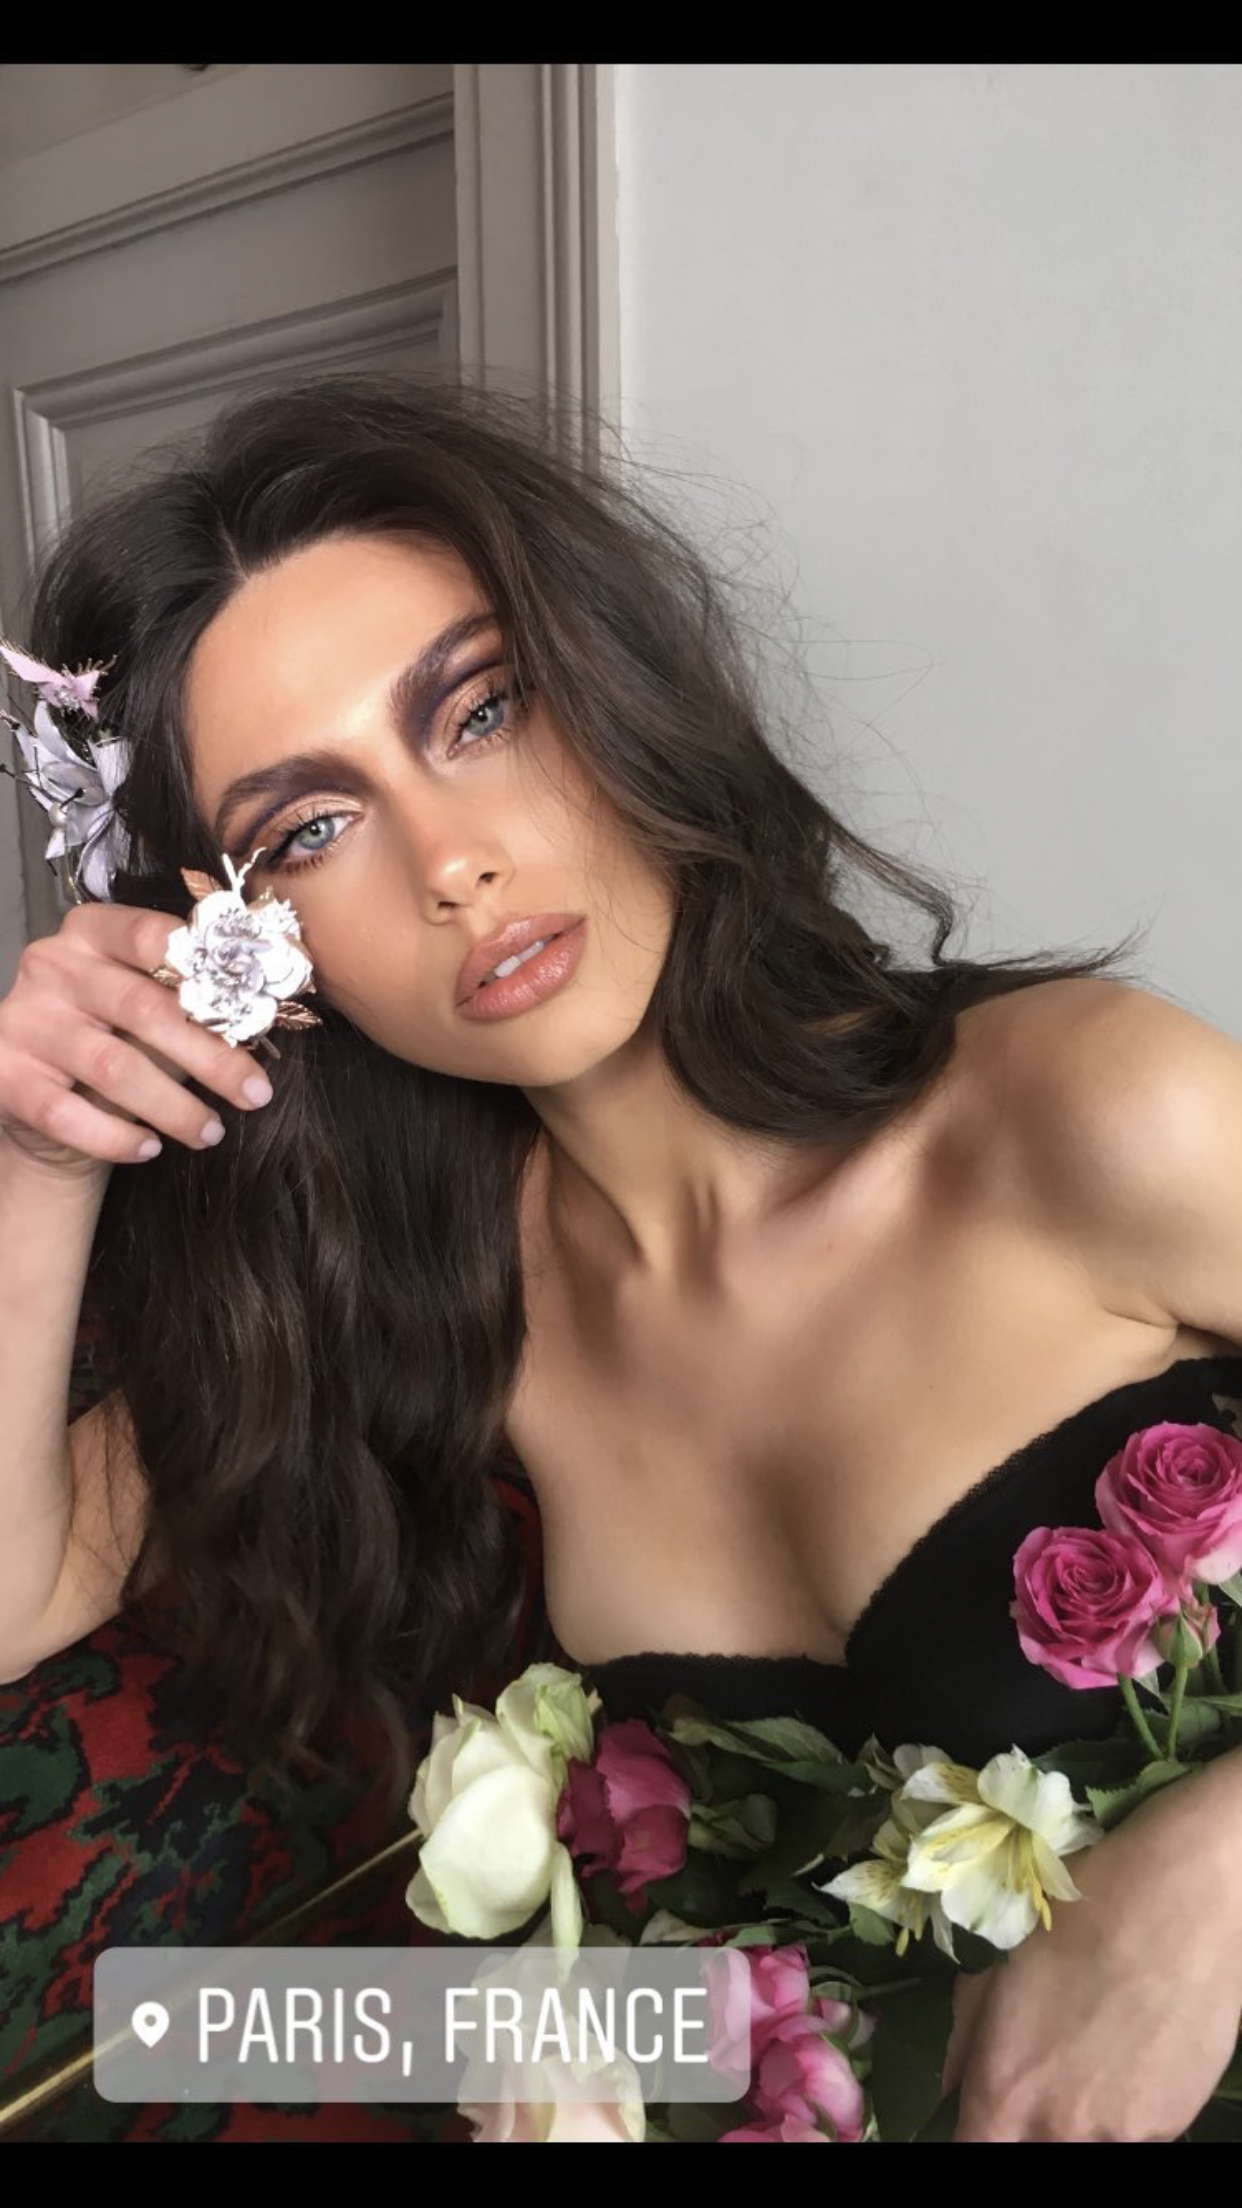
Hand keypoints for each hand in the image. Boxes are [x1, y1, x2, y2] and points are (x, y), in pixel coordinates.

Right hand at [0, 900, 273, 1171]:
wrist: (39, 1089)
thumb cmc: (110, 1036)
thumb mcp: (143, 1003)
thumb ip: (186, 1001)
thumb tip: (258, 1018)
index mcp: (92, 932)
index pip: (150, 935)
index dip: (206, 972)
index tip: (253, 1012)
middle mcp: (53, 966)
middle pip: (144, 1009)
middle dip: (211, 1057)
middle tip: (256, 1093)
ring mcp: (26, 1020)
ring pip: (113, 1068)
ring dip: (174, 1107)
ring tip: (211, 1131)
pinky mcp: (6, 1075)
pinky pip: (68, 1115)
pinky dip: (117, 1137)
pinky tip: (150, 1147)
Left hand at [941, 1772, 1241, 2140]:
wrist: (1178, 1898)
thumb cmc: (1076, 1915)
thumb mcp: (994, 1964)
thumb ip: (964, 2038)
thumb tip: (951, 2086)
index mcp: (1005, 2091)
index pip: (970, 2152)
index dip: (972, 2128)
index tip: (980, 2108)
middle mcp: (1062, 2130)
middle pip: (1030, 2149)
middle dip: (1025, 2121)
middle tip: (1044, 2064)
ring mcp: (1124, 2133)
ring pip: (1087, 2142)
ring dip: (1079, 2113)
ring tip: (1092, 2047)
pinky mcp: (1174, 2122)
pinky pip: (1134, 2131)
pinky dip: (1125, 2106)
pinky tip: (1132, 2046)